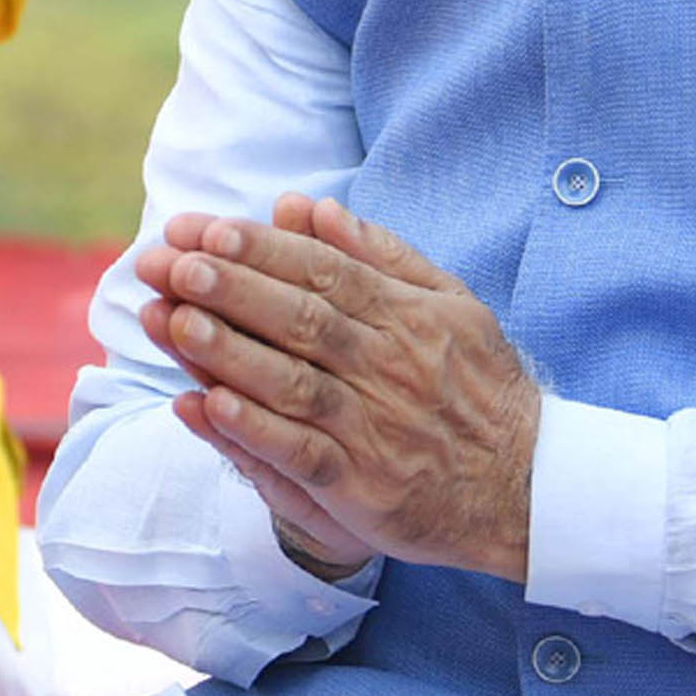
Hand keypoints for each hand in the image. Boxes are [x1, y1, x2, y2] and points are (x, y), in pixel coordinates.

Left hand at [145, 192, 539, 580]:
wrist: (526, 488)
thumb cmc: (478, 387)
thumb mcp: (451, 304)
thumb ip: (381, 254)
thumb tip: (310, 207)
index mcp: (408, 317)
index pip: (324, 272)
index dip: (261, 250)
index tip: (204, 229)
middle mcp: (389, 367)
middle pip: (300, 318)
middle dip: (229, 288)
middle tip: (169, 261)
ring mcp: (373, 428)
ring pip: (291, 382)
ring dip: (227, 350)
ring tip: (171, 318)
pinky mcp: (361, 487)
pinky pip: (299, 454)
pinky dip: (251, 429)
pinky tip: (204, 405)